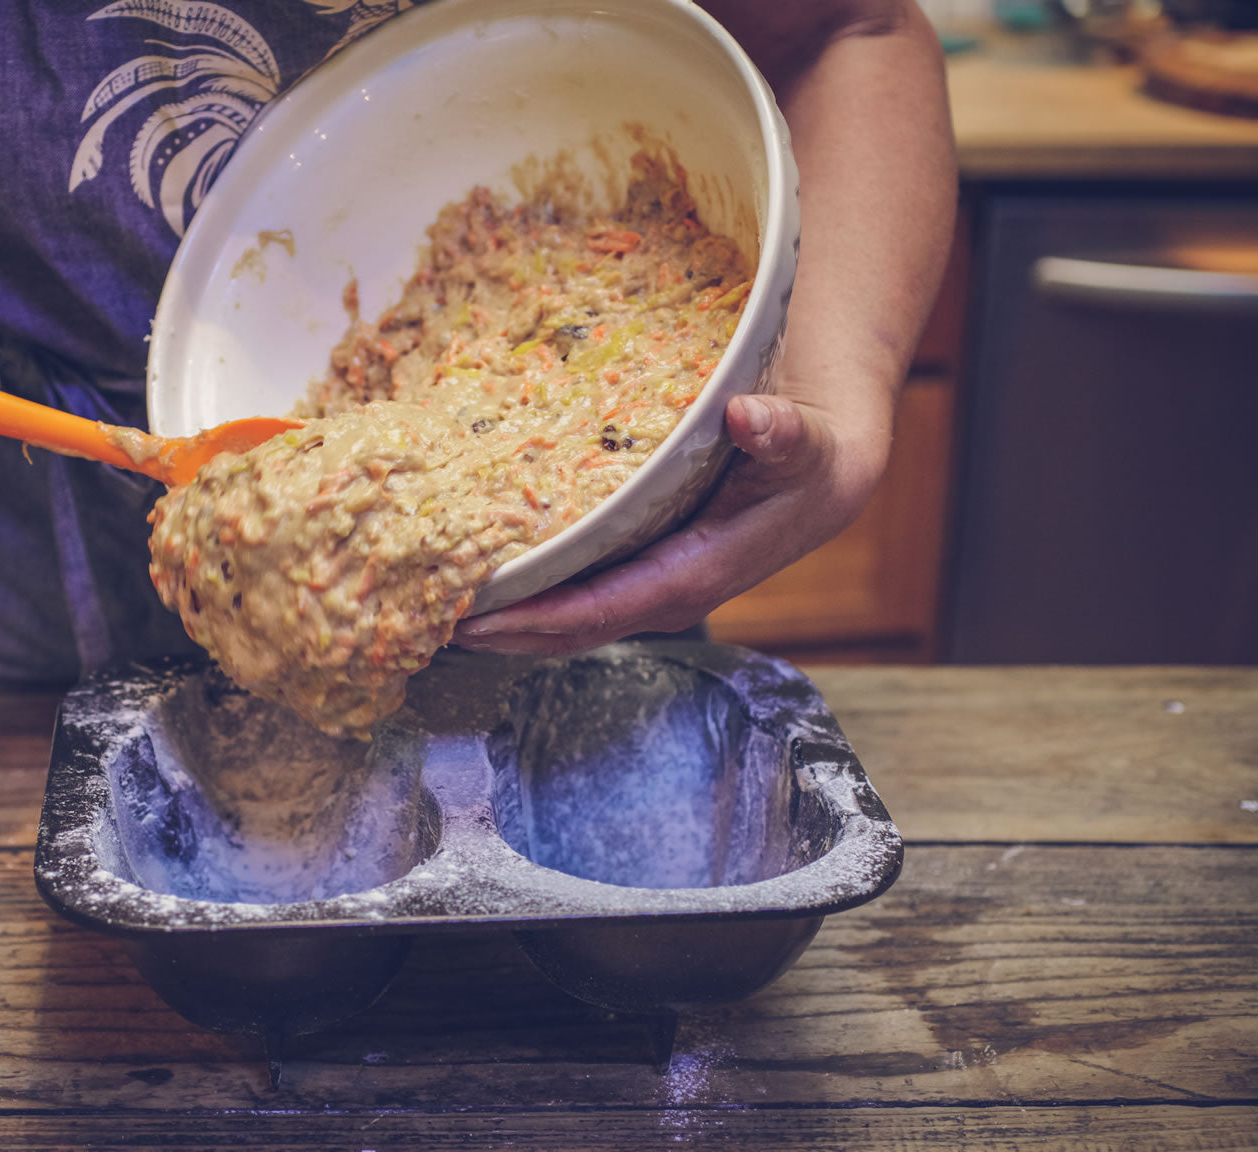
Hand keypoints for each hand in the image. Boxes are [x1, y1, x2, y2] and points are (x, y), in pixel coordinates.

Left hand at [451, 381, 891, 655]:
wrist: (829, 464)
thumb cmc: (812, 454)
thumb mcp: (807, 439)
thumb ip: (784, 433)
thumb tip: (753, 416)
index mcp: (701, 572)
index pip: (607, 609)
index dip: (543, 619)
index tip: (479, 619)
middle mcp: (670, 592)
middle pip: (574, 629)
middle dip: (506, 633)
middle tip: (429, 619)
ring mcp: (653, 587)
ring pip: (570, 620)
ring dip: (510, 621)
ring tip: (439, 607)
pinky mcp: (642, 570)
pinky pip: (578, 595)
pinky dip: (530, 596)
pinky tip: (486, 579)